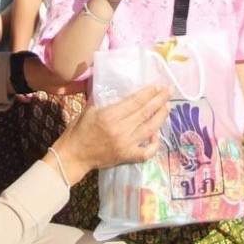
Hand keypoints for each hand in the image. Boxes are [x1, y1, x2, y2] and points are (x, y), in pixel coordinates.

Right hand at [55, 84, 169, 179]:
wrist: (73, 156)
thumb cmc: (78, 130)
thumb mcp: (89, 109)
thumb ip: (104, 99)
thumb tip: (118, 86)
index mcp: (110, 116)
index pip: (135, 101)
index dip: (148, 93)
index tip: (158, 86)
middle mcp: (120, 129)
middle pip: (145, 112)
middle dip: (159, 100)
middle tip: (169, 90)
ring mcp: (126, 145)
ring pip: (150, 128)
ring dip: (161, 116)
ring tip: (168, 106)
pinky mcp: (127, 157)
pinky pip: (147, 152)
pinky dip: (155, 144)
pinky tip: (157, 134)